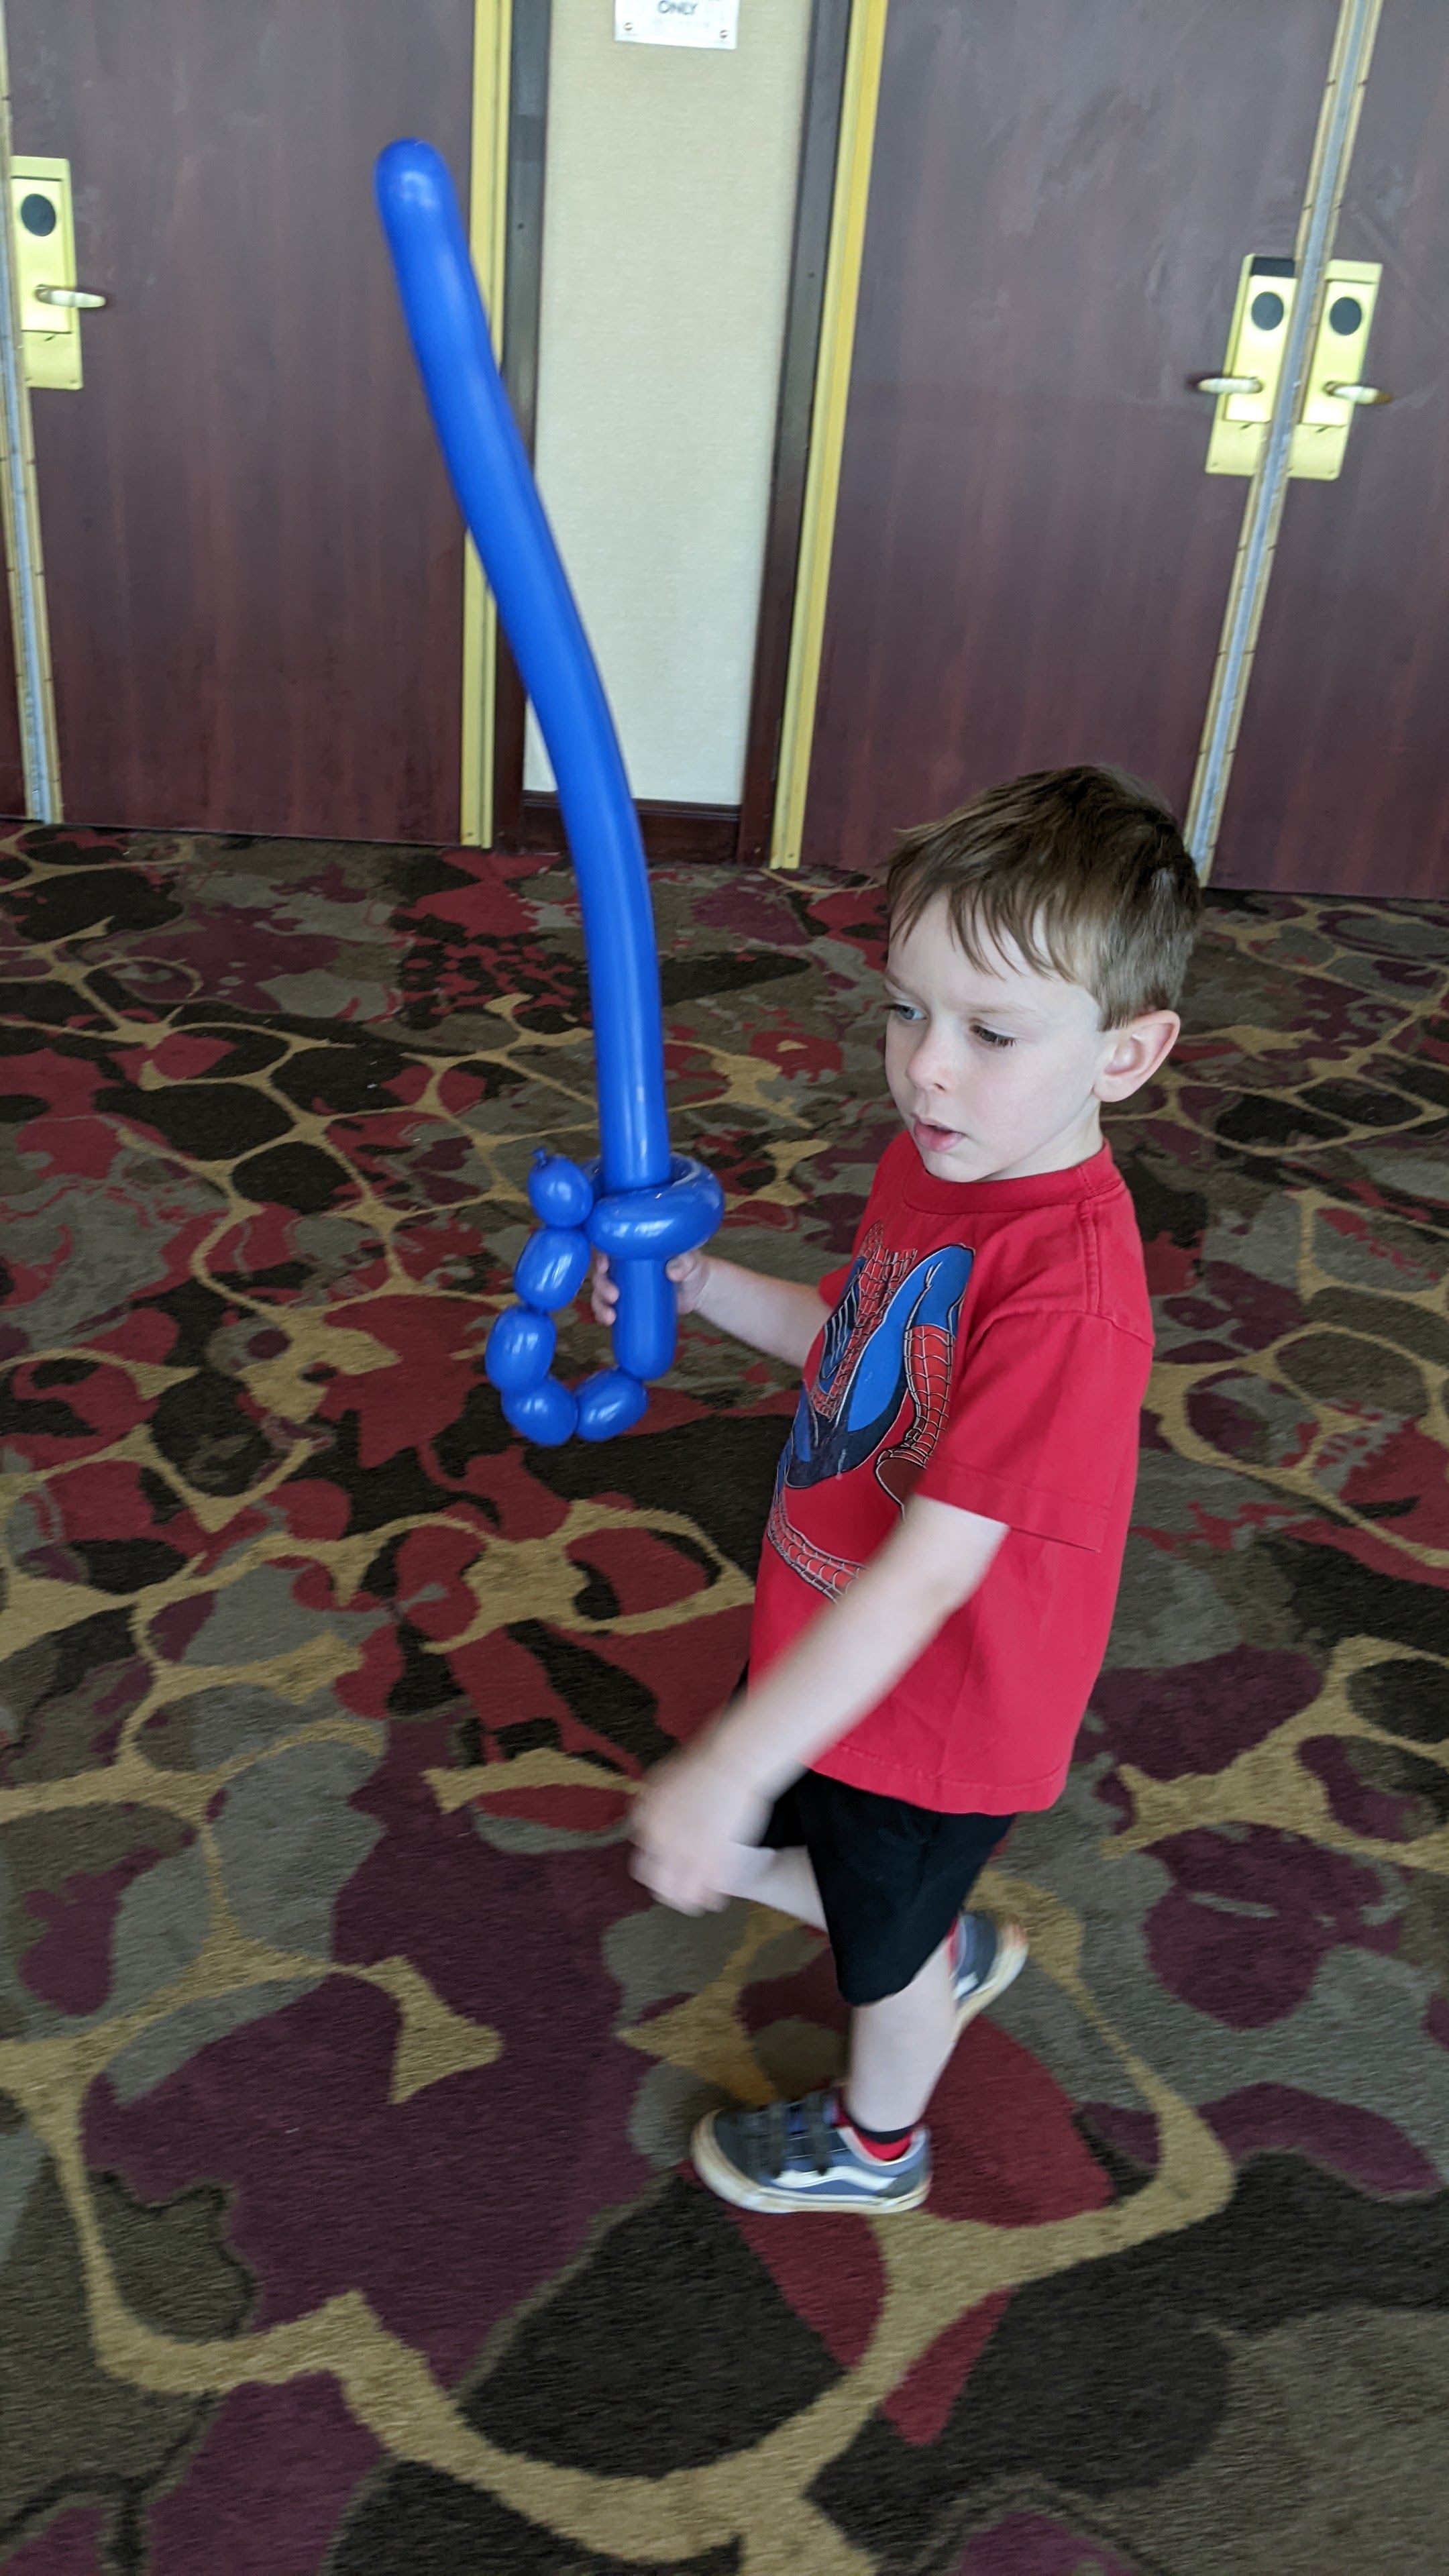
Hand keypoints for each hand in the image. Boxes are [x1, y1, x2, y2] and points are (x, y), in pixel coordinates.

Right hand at [588, 1247, 712, 1329]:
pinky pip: (608, 1306)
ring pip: (600, 1290)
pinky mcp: (627, 1301)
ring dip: (600, 1303)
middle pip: (600, 1271)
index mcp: (633, 1246)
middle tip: (614, 1296)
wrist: (697, 1289)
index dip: (599, 1255)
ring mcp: (623, 1283)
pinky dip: (604, 1314)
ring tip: (611, 1316)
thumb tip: (672, 1273)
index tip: (604, 1266)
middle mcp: (624, 1263)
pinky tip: (609, 1321)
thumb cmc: (692, 1267)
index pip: (607, 1245)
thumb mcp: (690, 1260)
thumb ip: (684, 1262)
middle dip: (601, 1285)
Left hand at [629, 1740, 768, 1914]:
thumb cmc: (700, 1764)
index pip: (643, 1866)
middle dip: (669, 1894)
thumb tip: (638, 1822)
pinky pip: (711, 1888)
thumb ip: (647, 1806)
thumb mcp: (660, 1781)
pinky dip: (712, 1897)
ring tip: (697, 1906)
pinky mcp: (718, 1856)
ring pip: (684, 1893)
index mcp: (649, 1826)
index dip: (656, 1874)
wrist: (731, 1761)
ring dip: (690, 1902)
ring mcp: (691, 1851)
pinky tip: (716, 1900)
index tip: (666, 1875)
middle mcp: (665, 1842)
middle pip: (660, 1885)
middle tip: (677, 1897)